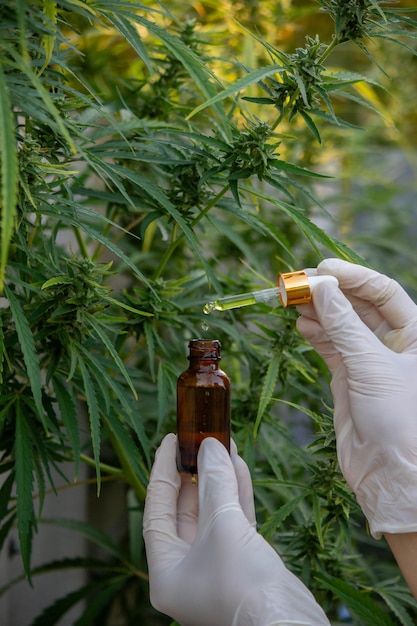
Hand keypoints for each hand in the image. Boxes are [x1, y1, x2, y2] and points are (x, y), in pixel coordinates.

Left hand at [143, 433, 329, 625]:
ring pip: (213, 512)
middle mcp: (186, 569)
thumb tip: (209, 446)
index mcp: (166, 571)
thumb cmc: (244, 584)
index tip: (171, 441)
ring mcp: (215, 567)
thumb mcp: (223, 526)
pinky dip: (236, 494)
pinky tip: (239, 466)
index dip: (163, 471)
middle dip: (196, 473)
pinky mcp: (242, 563)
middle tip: (201, 440)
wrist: (289, 624)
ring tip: (224, 444)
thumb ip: (214, 483)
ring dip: (219, 479)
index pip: (157, 510)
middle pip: (185, 510)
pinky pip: (234, 521)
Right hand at [297, 258, 416, 537]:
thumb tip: (320, 286)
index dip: (354, 277)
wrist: (391, 472)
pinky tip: (301, 324)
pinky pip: (330, 345)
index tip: (323, 268)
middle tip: (299, 283)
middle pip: (359, 305)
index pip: (384, 292)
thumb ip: (344, 324)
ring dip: (318, 311)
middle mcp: (394, 343)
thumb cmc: (399, 418)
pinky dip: (315, 333)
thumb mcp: (371, 365)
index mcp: (416, 334)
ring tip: (294, 302)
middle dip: (330, 293)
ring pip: (341, 324)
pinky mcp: (348, 377)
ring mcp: (369, 360)